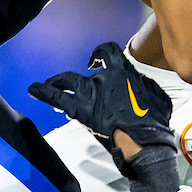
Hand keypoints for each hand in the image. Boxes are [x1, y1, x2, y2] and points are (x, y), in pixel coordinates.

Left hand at [29, 41, 175, 161]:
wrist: (143, 140)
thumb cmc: (154, 120)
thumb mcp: (157, 95)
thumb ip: (145, 85)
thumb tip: (141, 84)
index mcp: (122, 71)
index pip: (107, 51)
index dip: (101, 52)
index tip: (97, 58)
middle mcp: (103, 78)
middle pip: (87, 69)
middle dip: (83, 72)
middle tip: (77, 78)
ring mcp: (89, 93)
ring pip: (66, 80)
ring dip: (56, 81)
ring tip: (48, 83)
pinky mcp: (80, 110)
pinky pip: (57, 98)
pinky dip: (43, 92)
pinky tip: (33, 89)